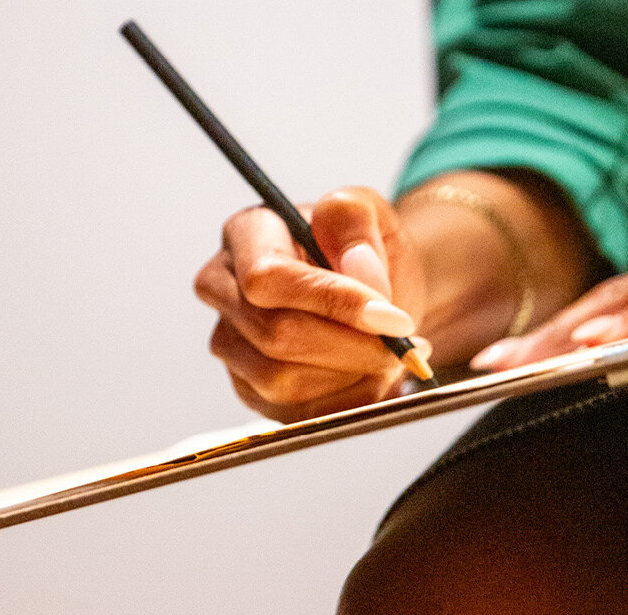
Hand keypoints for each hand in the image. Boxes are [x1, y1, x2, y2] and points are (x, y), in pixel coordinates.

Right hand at [195, 187, 428, 422]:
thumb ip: (357, 224)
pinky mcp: (247, 387)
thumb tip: (357, 268)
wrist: (371, 292)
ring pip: (282, 381)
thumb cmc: (363, 250)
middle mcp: (223, 288)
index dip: (332, 302)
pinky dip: (345, 402)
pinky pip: (293, 413)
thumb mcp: (372, 214)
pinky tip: (373, 378)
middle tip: (404, 346)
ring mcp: (229, 342)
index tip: (394, 319)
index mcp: (246, 233)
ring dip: (350, 377)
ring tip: (392, 357)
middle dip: (351, 348)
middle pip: (275, 335)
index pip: (268, 277)